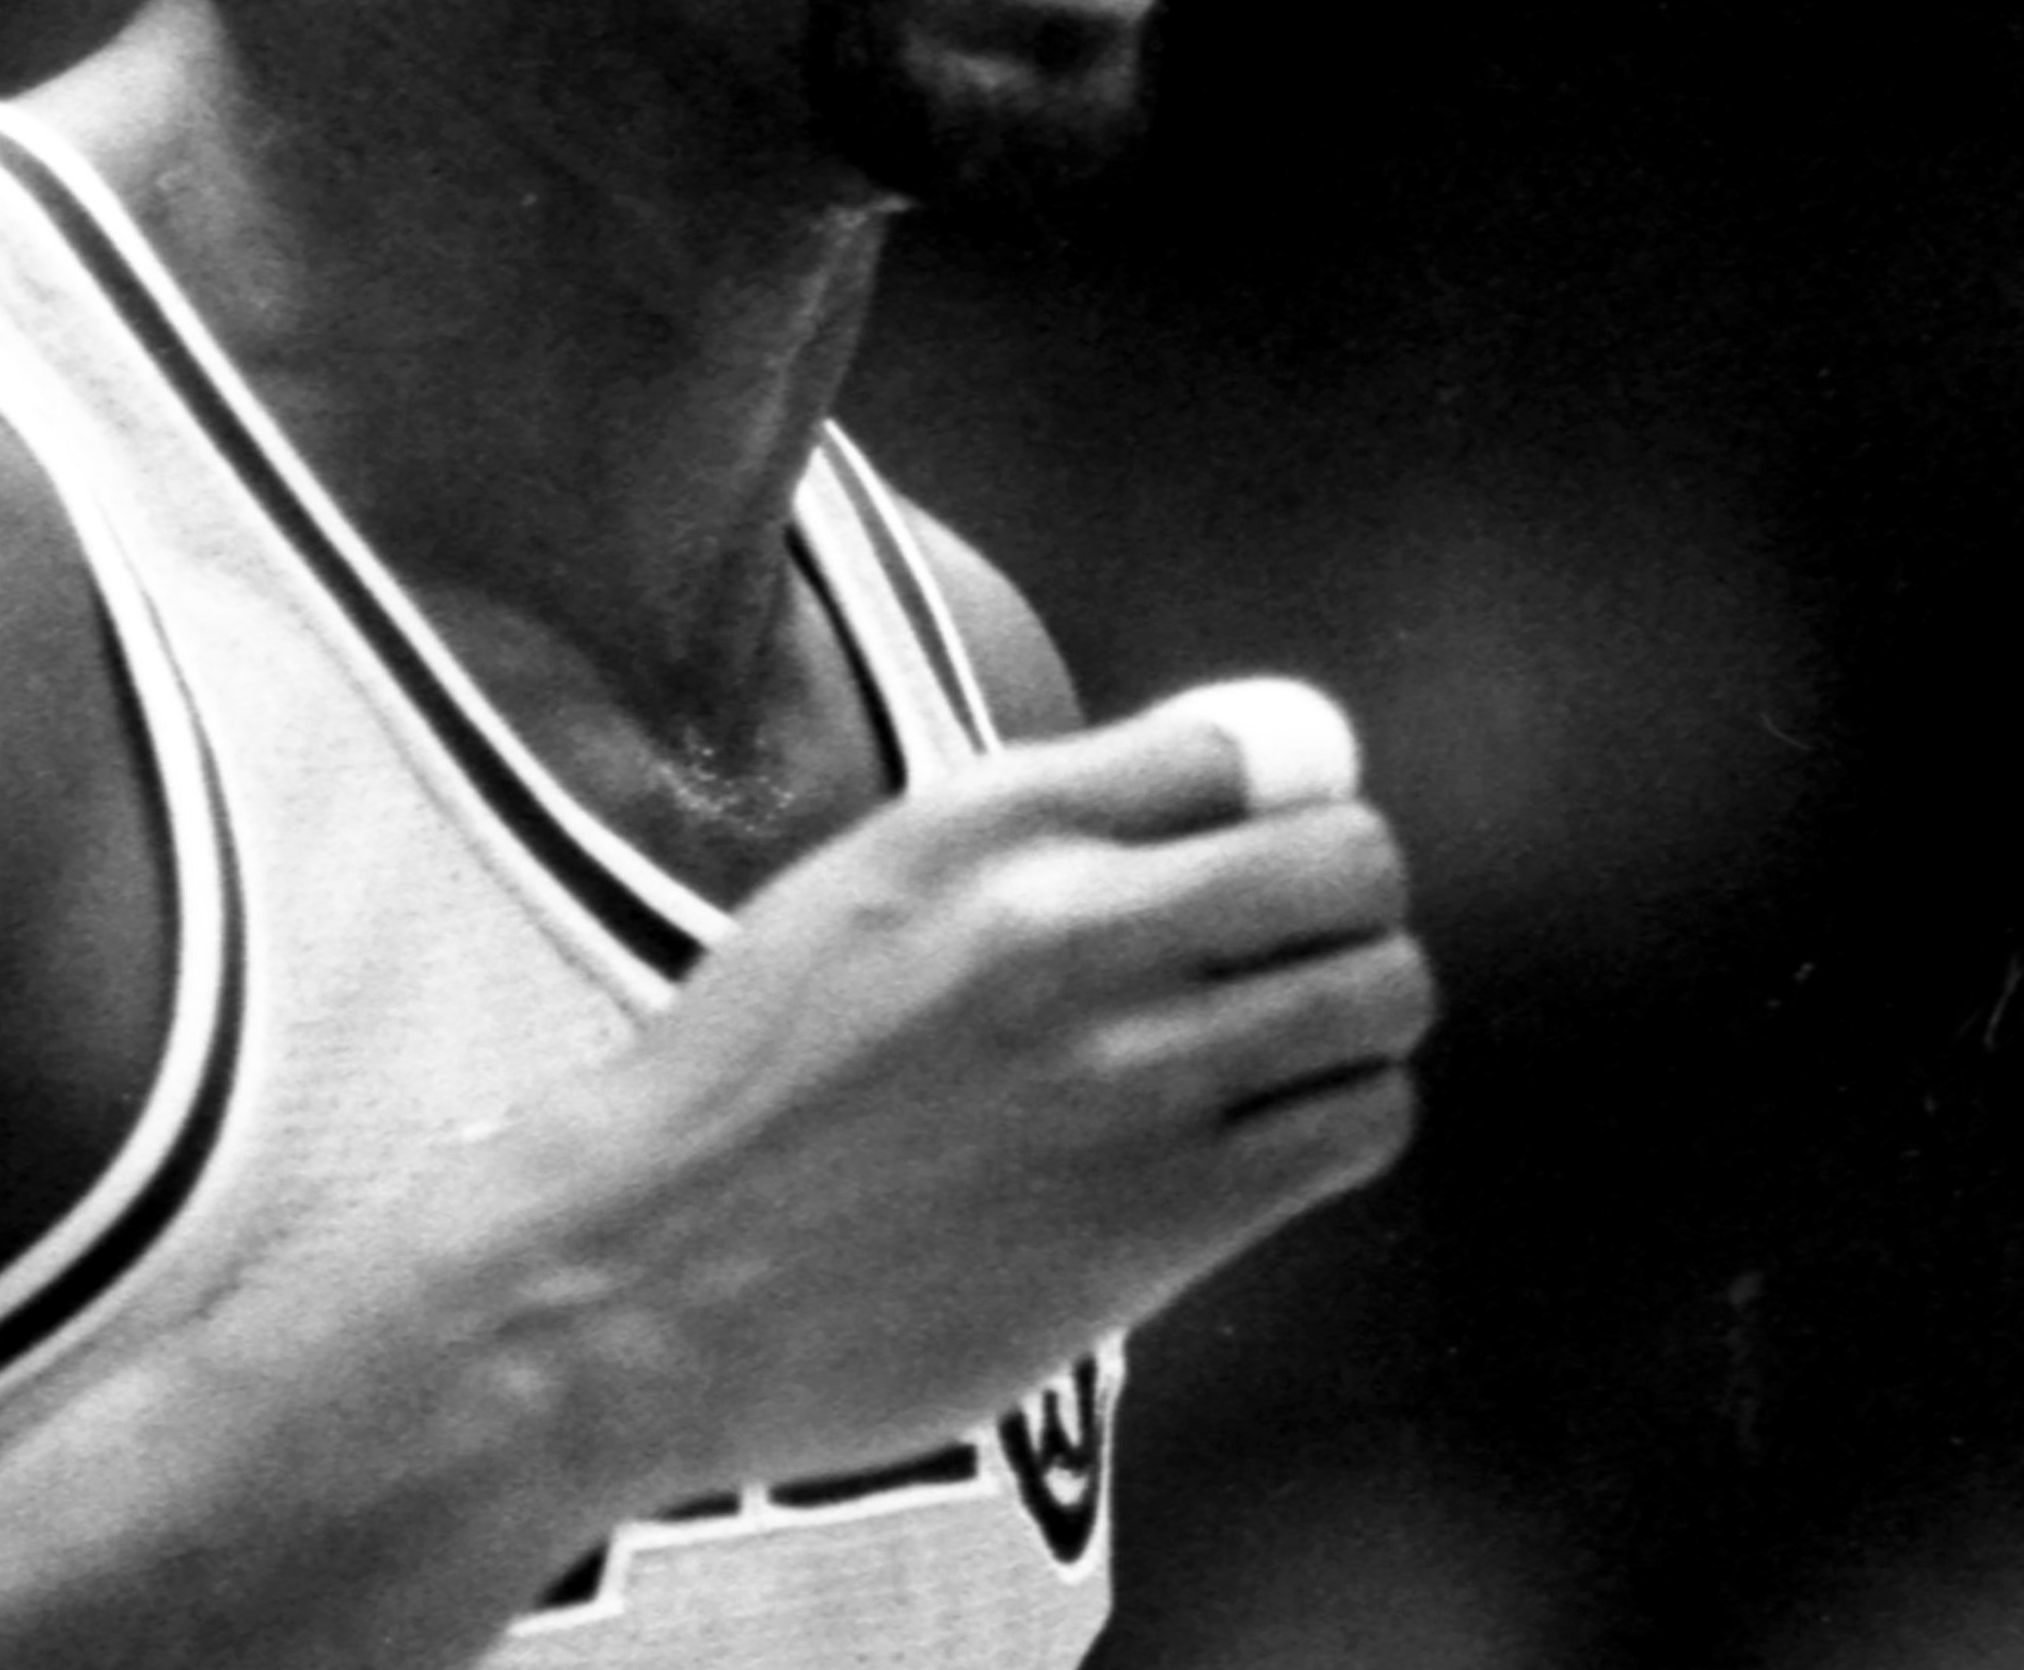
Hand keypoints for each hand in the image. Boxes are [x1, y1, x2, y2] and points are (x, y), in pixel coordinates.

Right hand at [488, 689, 1429, 1498]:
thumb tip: (1271, 760)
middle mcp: (1072, 928)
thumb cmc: (760, 1080)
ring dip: (1359, 1013)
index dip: (1276, 796)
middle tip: (1292, 953)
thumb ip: (1056, 816)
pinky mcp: (1160, 1218)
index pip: (1249, 744)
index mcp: (990, 823)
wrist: (641, 1279)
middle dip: (1346, 898)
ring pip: (1382, 992)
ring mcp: (1128, 1078)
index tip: (1246, 855)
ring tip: (1289, 1050)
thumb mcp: (873, 882)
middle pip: (1352, 859)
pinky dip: (1343, 1117)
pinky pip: (1358, 1123)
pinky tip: (1273, 1137)